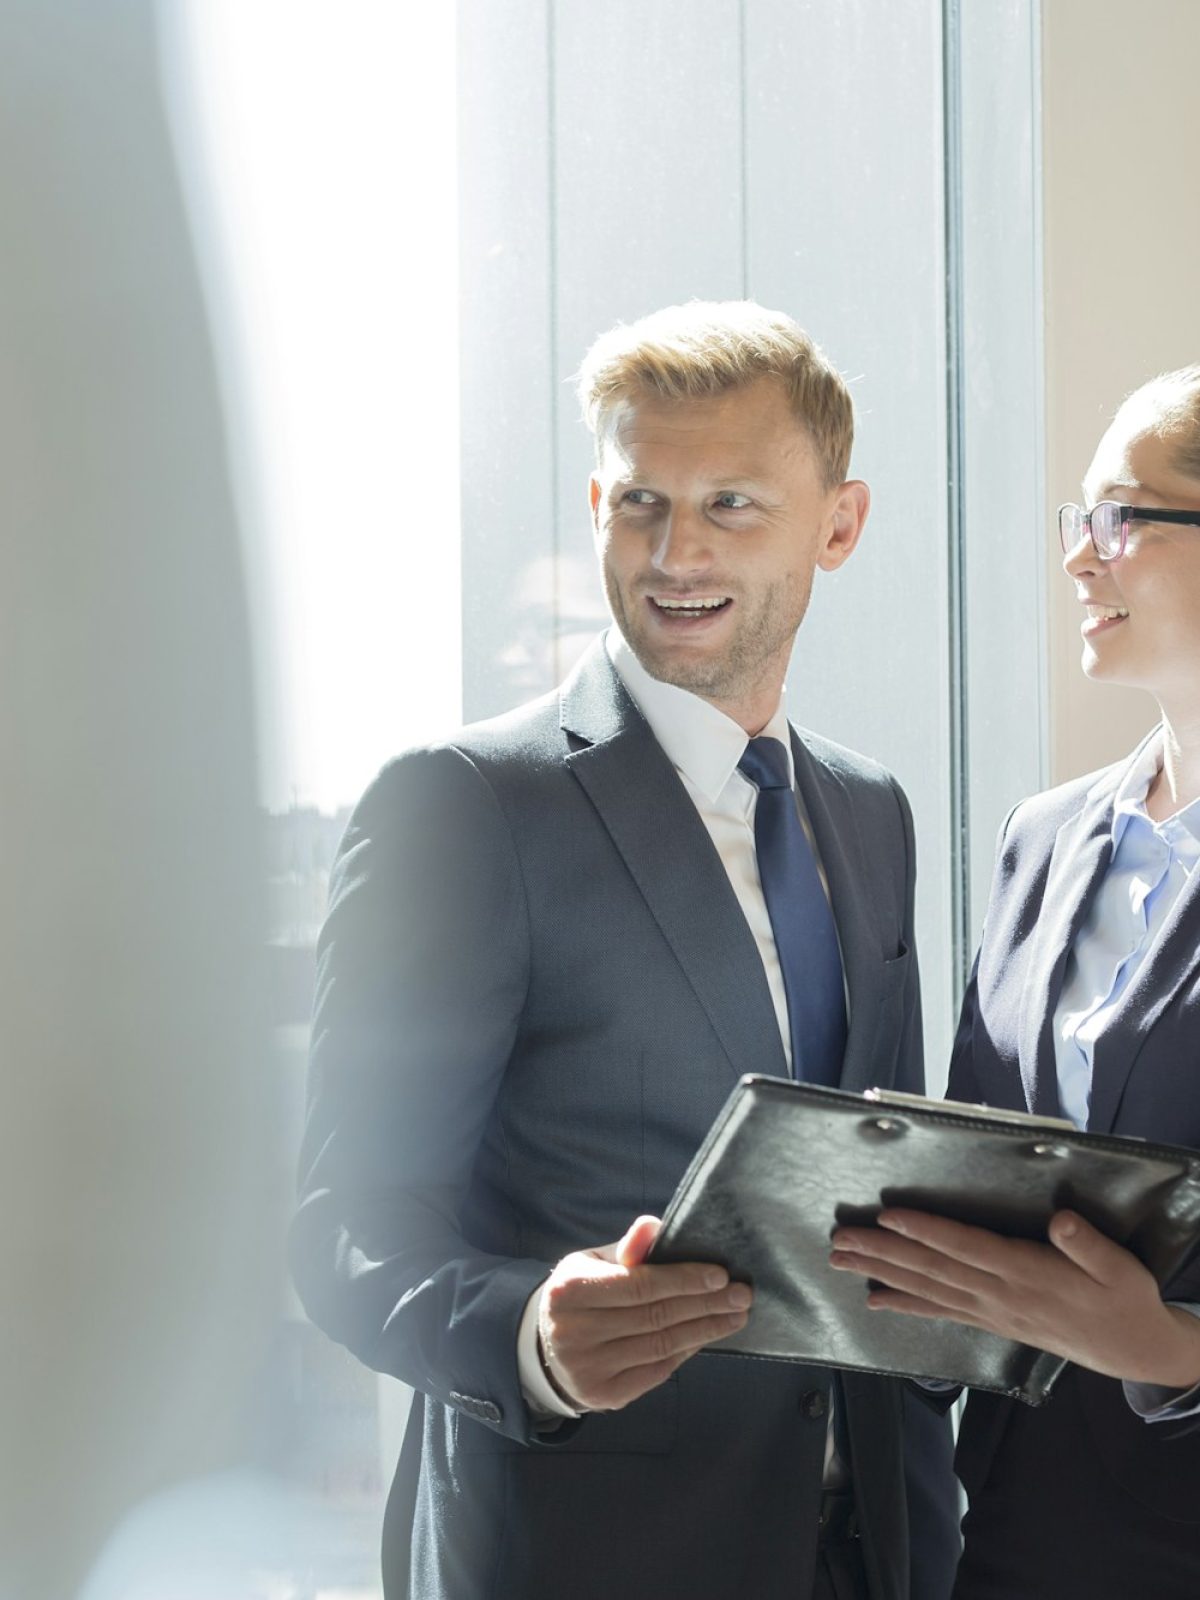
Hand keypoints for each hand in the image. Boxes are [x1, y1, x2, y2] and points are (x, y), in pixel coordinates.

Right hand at [537, 1215, 751, 1411]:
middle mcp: (574, 1332)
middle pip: (655, 1316)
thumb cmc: (583, 1293)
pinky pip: (656, 1372)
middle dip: (705, 1304)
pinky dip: (685, 1351)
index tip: (721, 1275)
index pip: (639, 1286)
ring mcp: (587, 1368)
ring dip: (704, 1330)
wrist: (548, 1347)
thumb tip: (654, 1225)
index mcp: (569, 1290)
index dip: (683, 1280)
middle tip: (742, 1295)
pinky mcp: (602, 1395)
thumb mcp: (595, 1262)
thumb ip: (628, 1248)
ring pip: (660, 1346)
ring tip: (735, 1316)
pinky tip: (706, 1336)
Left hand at [829, 1208, 1199, 1389]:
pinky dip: (904, 1303)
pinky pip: (939, 1312)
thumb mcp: (1119, 1268)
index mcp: (1025, 1273)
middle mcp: (998, 1294)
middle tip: (840, 1239)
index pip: (965, 1248)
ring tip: (842, 1260)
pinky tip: (875, 1298)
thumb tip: (1061, 1222)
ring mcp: (990, 1311)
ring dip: (880, 1273)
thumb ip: (1087, 1245)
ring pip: (926, 1289)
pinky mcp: (989, 1321)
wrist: (1129, 1348)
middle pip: (931, 1268)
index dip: (926, 1231)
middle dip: (882, 1252)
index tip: (888, 1216)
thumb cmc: (1122, 1297)